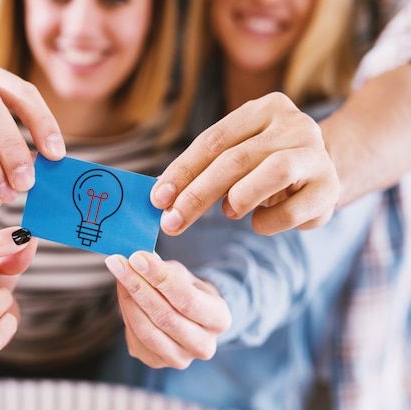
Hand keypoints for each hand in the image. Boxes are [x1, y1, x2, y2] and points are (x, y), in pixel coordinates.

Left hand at [105, 251, 230, 368]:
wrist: (187, 319)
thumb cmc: (187, 292)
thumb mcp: (183, 275)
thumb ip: (164, 269)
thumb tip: (139, 258)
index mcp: (219, 320)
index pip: (187, 299)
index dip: (160, 278)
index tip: (137, 258)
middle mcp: (204, 346)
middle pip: (166, 317)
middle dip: (138, 287)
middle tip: (119, 263)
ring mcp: (181, 359)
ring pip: (147, 330)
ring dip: (128, 300)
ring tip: (118, 275)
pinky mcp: (157, 363)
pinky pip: (136, 338)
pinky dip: (126, 313)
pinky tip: (122, 294)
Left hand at [152, 92, 339, 235]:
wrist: (323, 173)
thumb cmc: (265, 165)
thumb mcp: (235, 156)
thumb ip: (202, 169)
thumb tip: (158, 193)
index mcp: (265, 108)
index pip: (214, 139)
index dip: (182, 171)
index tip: (157, 198)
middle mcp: (295, 124)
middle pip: (236, 159)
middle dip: (197, 194)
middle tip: (171, 222)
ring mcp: (317, 155)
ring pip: (273, 173)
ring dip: (239, 198)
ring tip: (229, 212)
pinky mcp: (329, 188)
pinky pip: (292, 211)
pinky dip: (267, 222)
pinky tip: (257, 223)